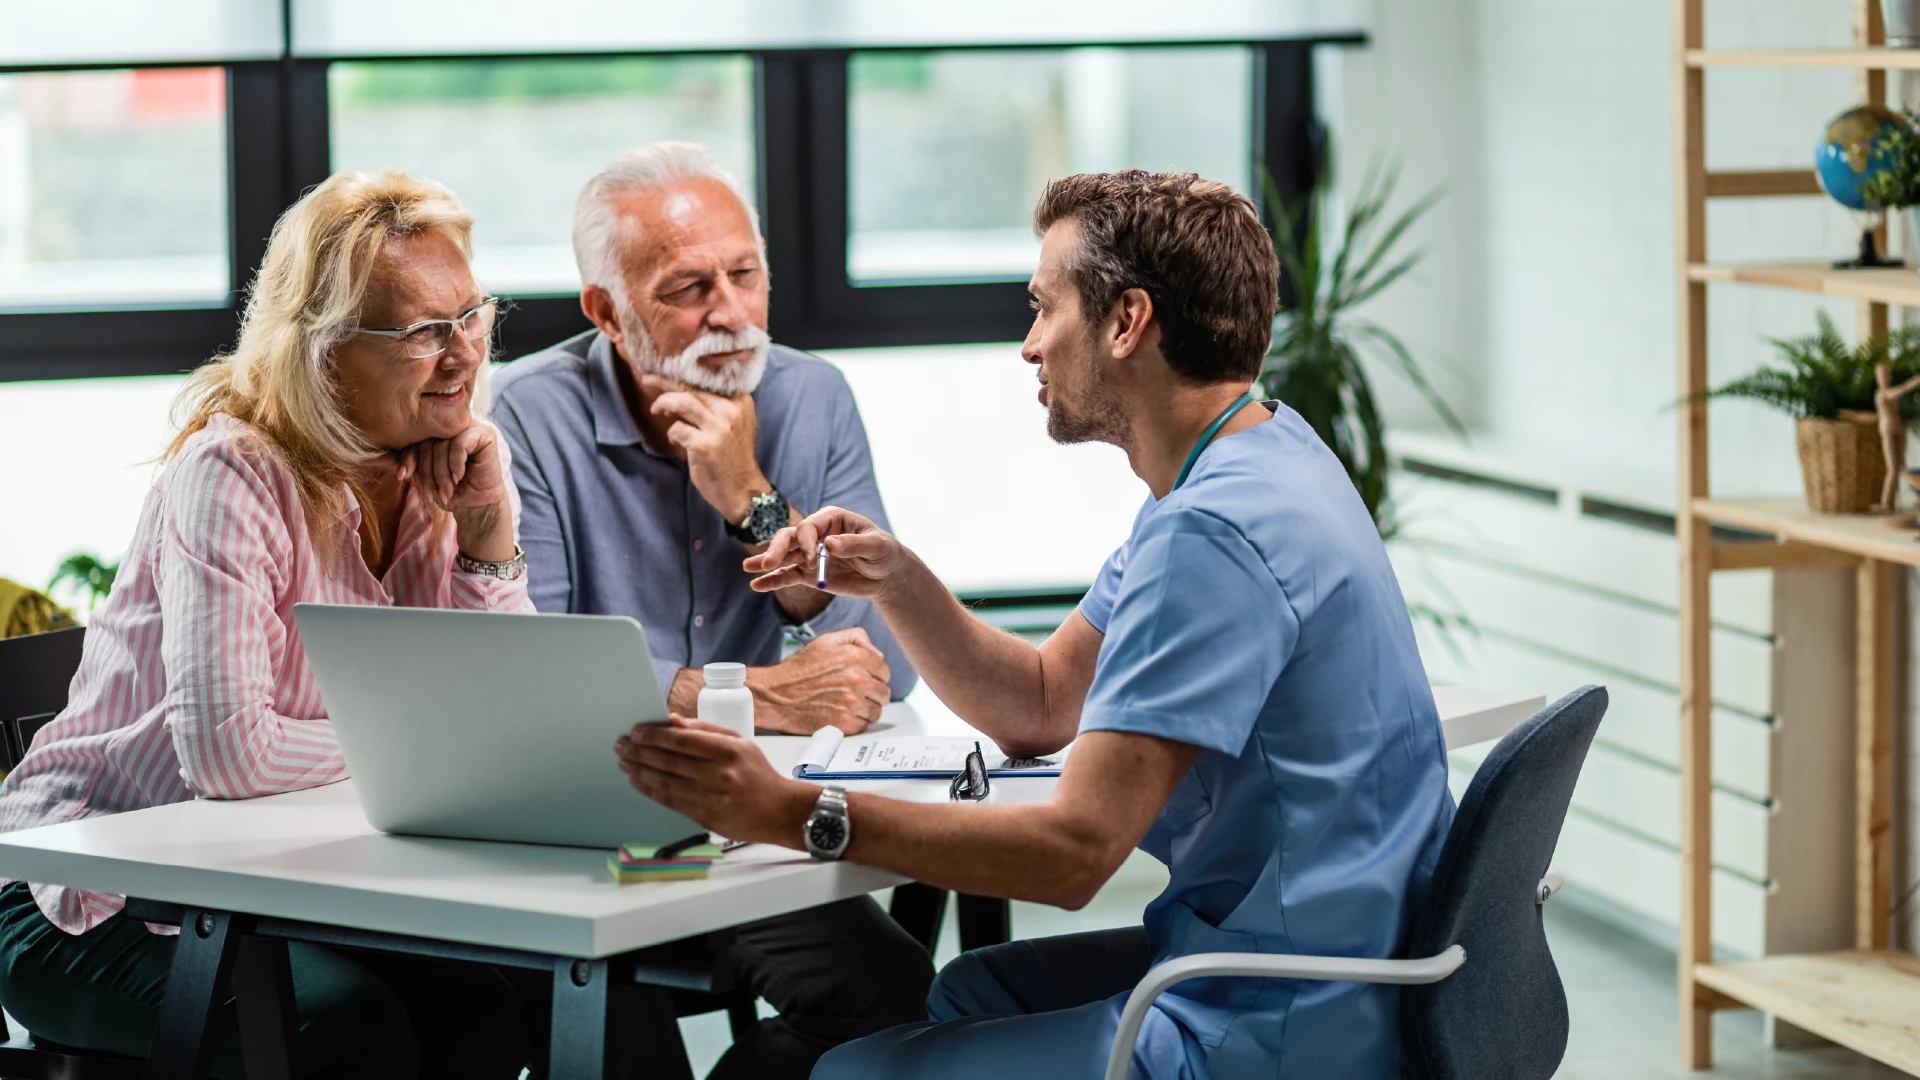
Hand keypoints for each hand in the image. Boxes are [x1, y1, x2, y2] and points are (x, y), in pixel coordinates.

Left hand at [399, 421, 513, 560]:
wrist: (476, 504)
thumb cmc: (448, 489)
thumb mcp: (421, 476)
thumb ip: (402, 463)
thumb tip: (371, 458)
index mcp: (434, 430)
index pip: (415, 438)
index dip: (408, 458)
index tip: (403, 477)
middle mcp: (451, 424)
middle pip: (428, 442)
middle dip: (426, 472)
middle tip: (431, 494)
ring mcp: (469, 426)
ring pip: (443, 445)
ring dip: (442, 474)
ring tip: (446, 491)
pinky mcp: (484, 434)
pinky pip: (461, 444)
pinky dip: (456, 463)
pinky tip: (459, 476)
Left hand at [616, 716, 814, 847]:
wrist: (778, 811)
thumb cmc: (758, 773)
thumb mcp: (740, 742)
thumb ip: (706, 731)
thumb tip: (673, 722)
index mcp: (728, 751)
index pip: (681, 740)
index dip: (654, 735)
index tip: (636, 731)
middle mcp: (717, 774)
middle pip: (668, 761)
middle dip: (639, 751)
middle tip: (622, 745)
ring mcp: (710, 798)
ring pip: (664, 782)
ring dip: (639, 771)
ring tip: (624, 762)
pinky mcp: (704, 817)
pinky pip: (670, 802)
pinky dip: (650, 790)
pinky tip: (638, 781)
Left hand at [642, 374, 768, 523]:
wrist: (742, 489)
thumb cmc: (735, 457)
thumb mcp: (737, 424)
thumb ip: (720, 407)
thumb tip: (688, 389)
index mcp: (741, 401)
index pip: (708, 380)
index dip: (685, 374)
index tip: (667, 372)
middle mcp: (731, 411)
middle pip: (691, 387)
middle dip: (665, 383)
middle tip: (648, 380)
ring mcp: (718, 428)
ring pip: (682, 402)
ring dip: (663, 404)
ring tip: (656, 410)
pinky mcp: (704, 445)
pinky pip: (677, 429)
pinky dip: (671, 434)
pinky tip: (675, 440)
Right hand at [743, 506, 910, 600]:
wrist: (887, 574)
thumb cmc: (884, 553)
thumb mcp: (877, 546)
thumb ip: (854, 545)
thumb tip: (830, 544)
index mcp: (831, 519)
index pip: (809, 527)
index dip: (806, 542)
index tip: (812, 560)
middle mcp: (816, 534)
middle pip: (790, 538)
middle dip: (777, 549)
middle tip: (767, 563)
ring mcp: (810, 554)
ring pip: (784, 556)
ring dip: (767, 562)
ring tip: (749, 568)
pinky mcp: (809, 574)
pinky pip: (788, 576)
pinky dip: (773, 580)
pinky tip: (757, 585)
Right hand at [747, 627, 889, 733]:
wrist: (776, 695)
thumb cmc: (798, 670)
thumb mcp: (826, 642)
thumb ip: (856, 638)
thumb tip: (877, 653)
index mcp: (855, 657)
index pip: (884, 671)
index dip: (874, 676)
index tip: (863, 680)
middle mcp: (857, 679)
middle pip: (883, 692)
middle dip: (872, 694)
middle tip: (855, 694)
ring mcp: (852, 703)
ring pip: (876, 711)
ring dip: (865, 710)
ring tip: (847, 705)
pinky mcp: (845, 724)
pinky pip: (864, 725)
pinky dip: (855, 723)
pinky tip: (841, 715)